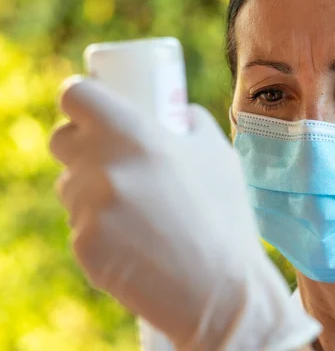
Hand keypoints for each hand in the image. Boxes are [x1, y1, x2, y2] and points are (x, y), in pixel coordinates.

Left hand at [49, 76, 320, 349]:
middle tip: (114, 159)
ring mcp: (87, 209)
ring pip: (71, 187)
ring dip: (94, 190)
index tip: (97, 112)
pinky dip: (102, 229)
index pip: (75, 95)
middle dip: (83, 145)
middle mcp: (100, 166)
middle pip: (62, 140)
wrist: (221, 286)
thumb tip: (179, 112)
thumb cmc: (224, 215)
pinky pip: (81, 226)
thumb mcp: (219, 154)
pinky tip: (138, 242)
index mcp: (132, 133)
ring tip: (140, 211)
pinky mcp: (83, 246)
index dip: (83, 100)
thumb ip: (193, 122)